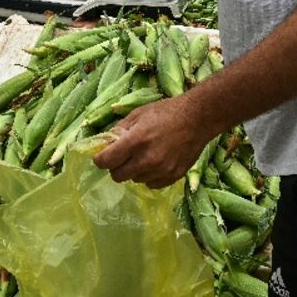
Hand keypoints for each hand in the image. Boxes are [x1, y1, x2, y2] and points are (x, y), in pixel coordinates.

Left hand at [92, 96, 212, 189]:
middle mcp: (146, 159)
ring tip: (143, 156)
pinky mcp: (173, 176)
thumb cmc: (166, 112)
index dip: (100, 160)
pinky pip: (151, 184)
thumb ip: (119, 129)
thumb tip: (105, 142)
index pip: (106, 161)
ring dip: (134, 171)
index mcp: (135, 141)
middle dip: (115, 167)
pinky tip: (155, 163)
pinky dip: (149, 176)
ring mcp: (161, 170)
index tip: (101, 157)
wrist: (197, 119)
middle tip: (121, 158)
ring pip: (135, 180)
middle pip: (117, 176)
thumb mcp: (138, 114)